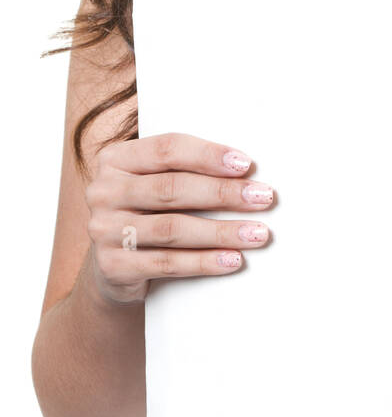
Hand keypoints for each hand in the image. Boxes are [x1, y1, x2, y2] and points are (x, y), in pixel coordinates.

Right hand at [84, 133, 275, 303]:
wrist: (114, 267)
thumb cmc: (149, 213)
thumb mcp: (157, 183)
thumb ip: (187, 171)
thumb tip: (248, 171)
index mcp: (116, 159)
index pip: (167, 149)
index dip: (208, 155)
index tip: (246, 164)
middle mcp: (103, 191)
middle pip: (172, 189)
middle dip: (223, 193)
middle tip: (263, 198)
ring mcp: (104, 230)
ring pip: (172, 228)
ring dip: (221, 231)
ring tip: (257, 233)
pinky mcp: (112, 266)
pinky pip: (166, 263)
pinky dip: (204, 262)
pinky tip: (232, 260)